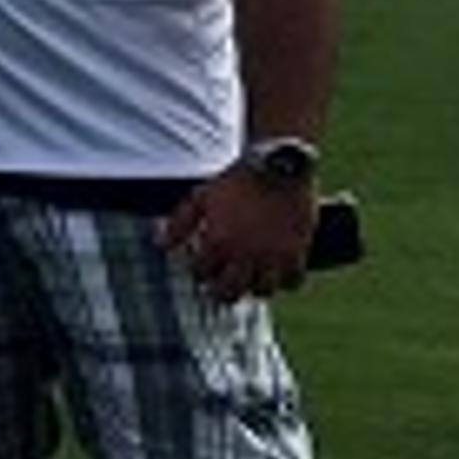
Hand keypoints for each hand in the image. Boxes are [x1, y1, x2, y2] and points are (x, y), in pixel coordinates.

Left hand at [158, 165, 315, 303]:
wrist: (276, 166)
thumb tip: (161, 245)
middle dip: (222, 293)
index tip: (203, 271)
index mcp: (217, 242)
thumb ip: (179, 223)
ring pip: (262, 291)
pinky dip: (287, 283)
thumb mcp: (201, 197)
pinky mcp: (297, 252)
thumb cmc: (237, 180)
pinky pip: (293, 282)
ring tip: (251, 283)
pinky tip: (280, 277)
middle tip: (222, 290)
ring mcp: (272, 256)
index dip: (200, 273)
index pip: (202, 273)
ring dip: (255, 289)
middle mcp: (244, 254)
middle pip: (229, 292)